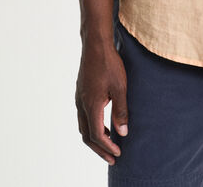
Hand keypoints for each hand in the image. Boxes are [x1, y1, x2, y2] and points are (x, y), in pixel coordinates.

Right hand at [75, 40, 128, 164]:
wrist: (95, 45)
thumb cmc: (109, 64)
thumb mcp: (120, 87)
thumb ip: (121, 111)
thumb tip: (123, 133)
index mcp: (91, 105)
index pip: (97, 135)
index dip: (107, 147)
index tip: (118, 153)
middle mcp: (81, 104)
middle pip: (87, 135)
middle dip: (100, 149)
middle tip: (112, 158)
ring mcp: (79, 98)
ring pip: (83, 126)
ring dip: (95, 138)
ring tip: (109, 143)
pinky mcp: (80, 92)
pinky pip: (83, 116)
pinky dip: (92, 126)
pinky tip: (103, 123)